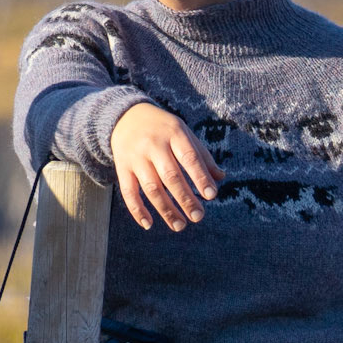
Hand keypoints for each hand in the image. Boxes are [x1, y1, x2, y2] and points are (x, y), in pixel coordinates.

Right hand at [111, 102, 223, 231]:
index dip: (200, 177)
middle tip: (198, 217)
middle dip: (185, 199)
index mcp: (174, 133)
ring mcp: (136, 157)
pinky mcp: (122, 167)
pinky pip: (129, 192)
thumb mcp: (183, 132)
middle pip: (171, 176)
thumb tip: (220, 178)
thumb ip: (201, 155)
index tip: (211, 196)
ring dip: (166, 210)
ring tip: (180, 226)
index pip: (189, 157)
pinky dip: (137, 210)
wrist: (125, 117)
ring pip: (151, 188)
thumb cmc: (163, 129)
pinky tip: (148, 224)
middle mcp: (154, 144)